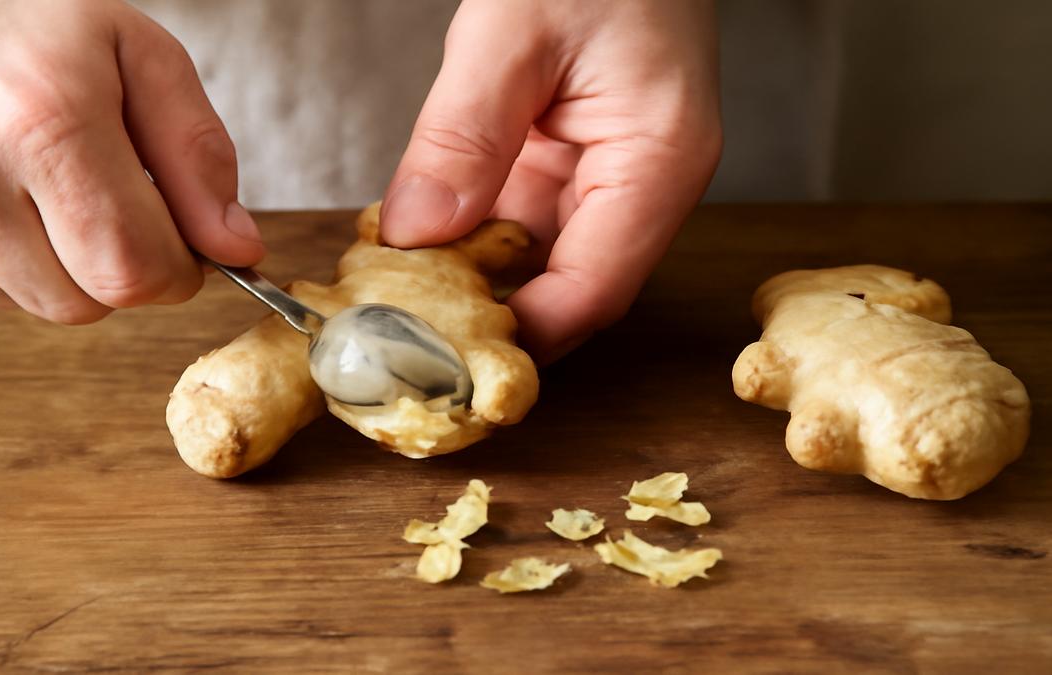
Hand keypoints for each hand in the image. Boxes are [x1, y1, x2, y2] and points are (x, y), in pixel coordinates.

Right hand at [0, 0, 263, 323]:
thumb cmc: (32, 20)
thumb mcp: (138, 55)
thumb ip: (197, 154)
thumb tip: (237, 248)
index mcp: (45, 118)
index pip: (133, 268)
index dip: (179, 270)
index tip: (188, 242)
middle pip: (87, 301)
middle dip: (130, 271)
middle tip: (128, 207)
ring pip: (40, 305)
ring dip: (76, 270)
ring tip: (63, 188)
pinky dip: (23, 263)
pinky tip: (18, 197)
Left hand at [381, 0, 720, 362]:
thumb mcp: (515, 28)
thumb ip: (463, 137)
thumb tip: (414, 237)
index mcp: (658, 163)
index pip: (592, 291)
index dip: (518, 339)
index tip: (439, 359)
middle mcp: (642, 181)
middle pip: (565, 288)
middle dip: (484, 318)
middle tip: (399, 335)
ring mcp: (608, 170)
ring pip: (536, 257)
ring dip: (468, 279)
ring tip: (392, 295)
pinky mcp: (573, 153)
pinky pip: (520, 215)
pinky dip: (468, 232)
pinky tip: (414, 238)